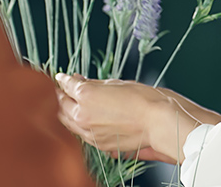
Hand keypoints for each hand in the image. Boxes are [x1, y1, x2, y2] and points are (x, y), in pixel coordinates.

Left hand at [55, 74, 220, 162]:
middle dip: (61, 95)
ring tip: (71, 104)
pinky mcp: (98, 143)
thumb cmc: (144, 99)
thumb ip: (95, 84)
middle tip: (64, 89)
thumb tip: (81, 82)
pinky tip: (84, 118)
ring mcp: (89, 132)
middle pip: (61, 104)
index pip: (66, 85)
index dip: (63, 79)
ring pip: (67, 122)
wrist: (159, 122)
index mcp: (85, 95)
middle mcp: (83, 115)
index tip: (63, 77)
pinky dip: (77, 124)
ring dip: (66, 111)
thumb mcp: (117, 83)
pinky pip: (80, 134)